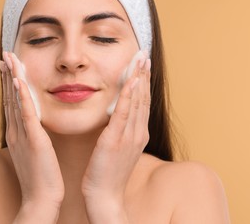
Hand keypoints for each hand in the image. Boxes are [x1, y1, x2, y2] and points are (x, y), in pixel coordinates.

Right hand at [1, 52, 63, 222]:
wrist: (41, 198)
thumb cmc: (40, 176)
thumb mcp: (33, 151)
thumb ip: (31, 135)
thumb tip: (33, 125)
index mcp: (17, 133)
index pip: (12, 102)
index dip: (9, 82)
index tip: (9, 65)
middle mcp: (16, 130)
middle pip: (10, 97)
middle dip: (7, 74)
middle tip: (5, 55)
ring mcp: (23, 134)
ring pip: (16, 100)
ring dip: (12, 78)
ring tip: (9, 59)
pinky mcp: (34, 140)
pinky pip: (27, 114)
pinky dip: (22, 96)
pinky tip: (19, 81)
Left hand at [81, 57, 150, 222]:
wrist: (104, 195)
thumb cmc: (108, 172)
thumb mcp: (119, 147)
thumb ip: (121, 130)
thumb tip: (119, 115)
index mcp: (138, 133)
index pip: (142, 102)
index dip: (143, 82)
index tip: (143, 64)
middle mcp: (138, 132)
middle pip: (143, 98)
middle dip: (144, 74)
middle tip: (145, 54)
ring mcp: (129, 136)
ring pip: (137, 102)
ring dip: (139, 79)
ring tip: (140, 60)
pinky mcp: (115, 140)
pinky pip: (123, 114)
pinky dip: (129, 96)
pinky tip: (131, 82)